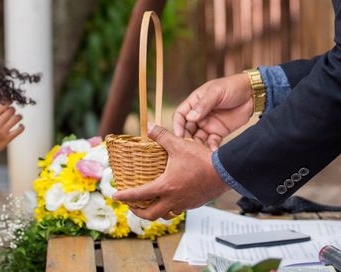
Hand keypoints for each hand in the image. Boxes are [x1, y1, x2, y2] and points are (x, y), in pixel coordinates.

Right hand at [0, 104, 23, 164]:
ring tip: (17, 116)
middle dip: (12, 109)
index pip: (2, 104)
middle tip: (11, 110)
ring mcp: (2, 131)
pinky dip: (21, 126)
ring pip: (17, 118)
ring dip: (18, 116)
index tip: (8, 101)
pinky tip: (20, 125)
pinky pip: (20, 130)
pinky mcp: (7, 139)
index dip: (7, 101)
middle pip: (11, 110)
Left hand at [113, 124, 228, 220]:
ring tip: (152, 204)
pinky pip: (178, 210)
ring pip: (165, 215)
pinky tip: (172, 198)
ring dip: (156, 211)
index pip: (140, 195)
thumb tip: (150, 125)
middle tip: (132, 206)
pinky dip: (171, 207)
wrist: (225, 172)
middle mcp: (173, 199)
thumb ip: (163, 136)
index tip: (115, 196)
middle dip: (138, 212)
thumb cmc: (202, 160)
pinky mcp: (194, 204)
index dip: (125, 196)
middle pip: (150, 215)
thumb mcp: (180, 145)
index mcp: (165, 186)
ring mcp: (184, 203)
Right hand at [173, 73, 251, 150]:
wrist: (252, 93)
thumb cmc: (232, 86)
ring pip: (197, 137)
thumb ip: (203, 105)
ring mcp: (209, 124)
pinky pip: (211, 142)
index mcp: (195, 102)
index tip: (179, 135)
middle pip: (187, 129)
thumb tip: (190, 117)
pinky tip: (213, 152)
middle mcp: (199, 115)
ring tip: (199, 153)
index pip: (180, 115)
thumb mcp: (216, 92)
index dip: (177, 125)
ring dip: (197, 145)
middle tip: (188, 148)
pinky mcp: (219, 132)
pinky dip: (211, 147)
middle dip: (186, 139)